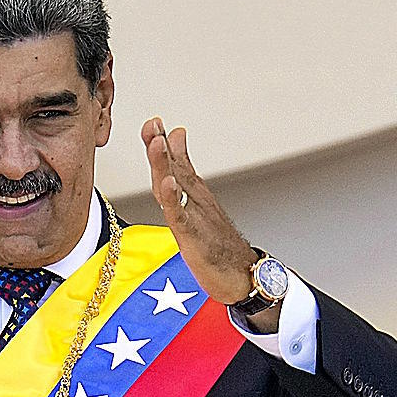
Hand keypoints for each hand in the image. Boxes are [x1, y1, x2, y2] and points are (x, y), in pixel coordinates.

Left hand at [141, 117, 279, 331]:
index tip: (154, 122)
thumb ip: (186, 176)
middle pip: (174, 168)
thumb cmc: (218, 242)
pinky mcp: (193, 236)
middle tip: (154, 124)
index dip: (161, 143)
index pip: (176, 163)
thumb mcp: (199, 206)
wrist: (243, 274)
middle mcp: (195, 200)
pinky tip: (167, 183)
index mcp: (193, 194)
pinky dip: (173, 198)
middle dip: (160, 146)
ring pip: (176, 186)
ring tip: (158, 143)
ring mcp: (195, 216)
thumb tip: (177, 146)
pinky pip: (181, 214)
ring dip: (166, 163)